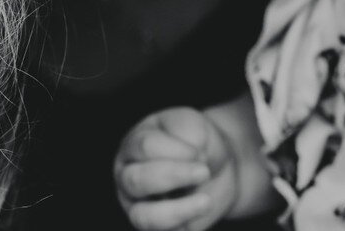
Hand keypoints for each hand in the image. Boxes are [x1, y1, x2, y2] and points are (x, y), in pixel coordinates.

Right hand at [114, 106, 237, 230]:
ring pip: (143, 217)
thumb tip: (188, 160)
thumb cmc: (198, 142)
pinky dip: (182, 225)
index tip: (200, 152)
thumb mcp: (195, 124)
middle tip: (204, 172)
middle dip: (175, 176)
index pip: (145, 146)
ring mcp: (138, 206)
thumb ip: (188, 133)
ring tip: (205, 201)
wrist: (216, 167)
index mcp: (134, 146)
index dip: (177, 150)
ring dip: (178, 210)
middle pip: (137, 181)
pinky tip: (198, 214)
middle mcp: (129, 177)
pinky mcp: (157, 229)